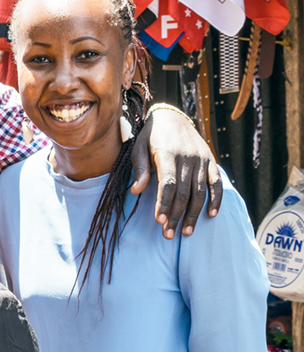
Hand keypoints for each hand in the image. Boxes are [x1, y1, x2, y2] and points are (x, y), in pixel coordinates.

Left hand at [132, 107, 221, 237]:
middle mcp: (188, 157)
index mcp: (169, 154)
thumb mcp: (138, 149)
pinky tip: (211, 214)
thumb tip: (136, 191)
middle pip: (185, 192)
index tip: (160, 221)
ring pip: (201, 191)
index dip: (164, 204)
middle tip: (169, 234)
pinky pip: (216, 182)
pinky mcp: (211, 160)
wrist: (172, 117)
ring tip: (187, 231)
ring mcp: (202, 159)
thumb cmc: (150, 137)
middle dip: (177, 215)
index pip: (168, 184)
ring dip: (194, 213)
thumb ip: (140, 170)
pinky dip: (216, 199)